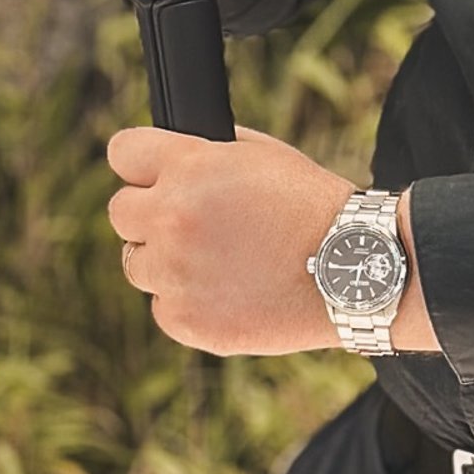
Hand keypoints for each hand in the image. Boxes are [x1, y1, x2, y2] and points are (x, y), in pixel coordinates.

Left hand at [106, 128, 439, 355]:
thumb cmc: (312, 205)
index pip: (123, 152)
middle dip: (150, 214)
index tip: (150, 174)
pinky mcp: (186, 321)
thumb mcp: (261, 153)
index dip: (139, 164)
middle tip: (192, 223)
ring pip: (137, 264)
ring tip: (217, 261)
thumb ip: (204, 152)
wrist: (353, 268)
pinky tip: (229, 292)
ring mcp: (175, 274)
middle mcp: (171, 218)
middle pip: (120, 213)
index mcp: (188, 167)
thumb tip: (168, 156)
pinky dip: (187, 302)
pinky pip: (163, 308)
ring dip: (165, 261)